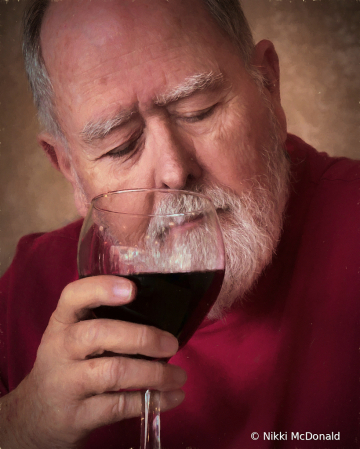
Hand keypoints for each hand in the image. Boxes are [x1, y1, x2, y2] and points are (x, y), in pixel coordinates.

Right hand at [0, 276, 185, 447]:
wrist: (35, 416)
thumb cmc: (66, 366)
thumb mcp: (72, 338)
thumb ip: (104, 324)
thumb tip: (160, 320)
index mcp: (62, 322)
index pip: (74, 296)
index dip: (102, 288)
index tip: (132, 289)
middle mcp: (60, 348)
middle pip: (100, 333)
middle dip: (143, 337)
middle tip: (172, 344)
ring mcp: (66, 383)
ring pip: (113, 372)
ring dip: (154, 374)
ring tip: (178, 376)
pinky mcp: (75, 415)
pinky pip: (118, 406)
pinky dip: (150, 401)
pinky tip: (171, 397)